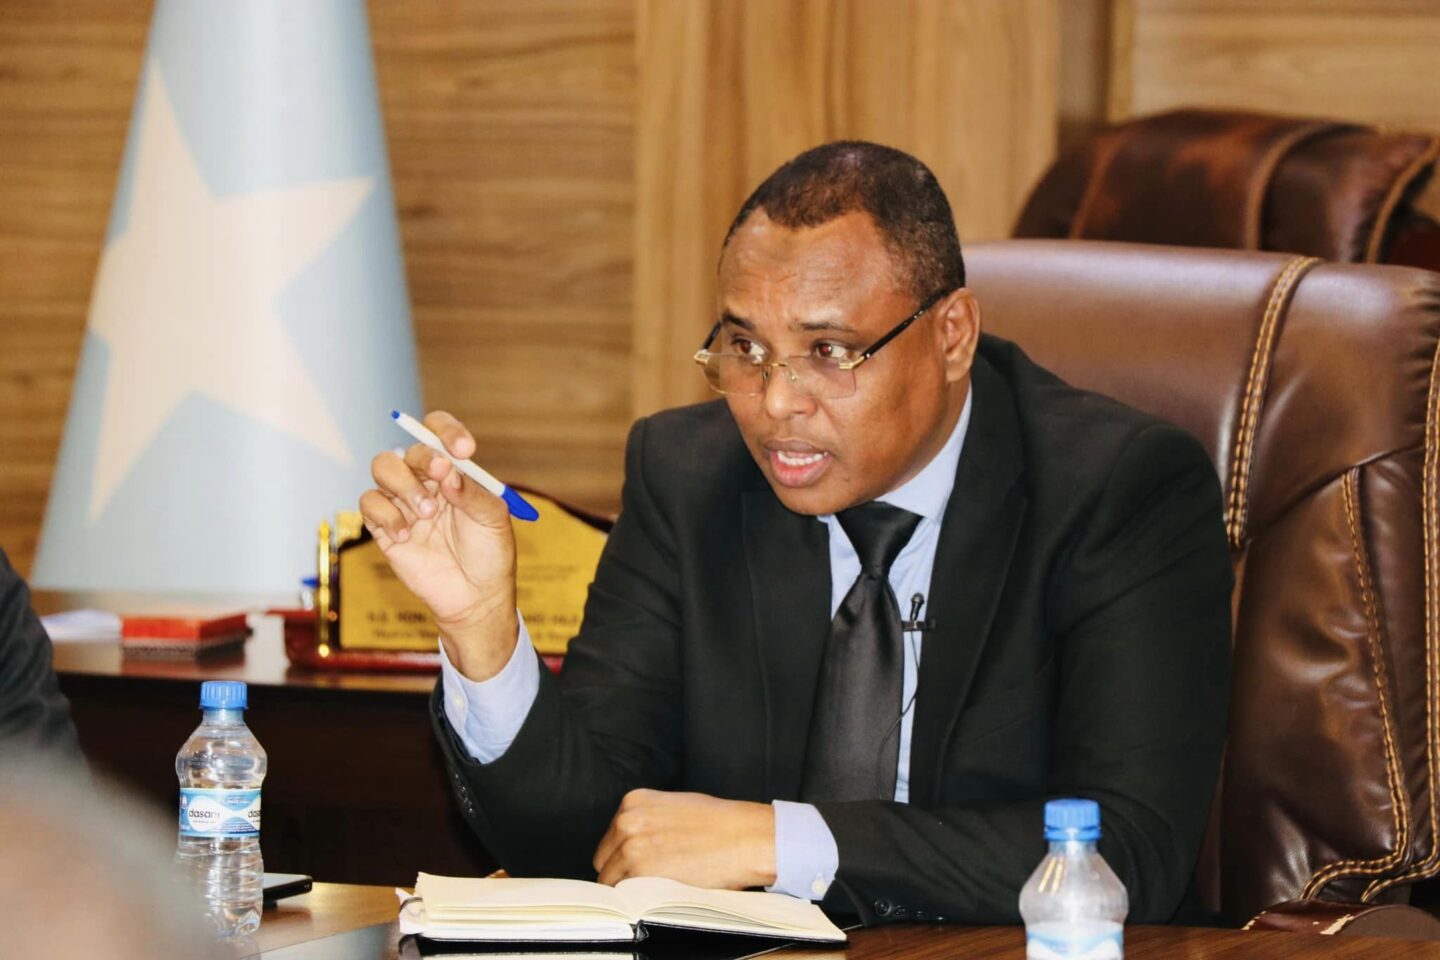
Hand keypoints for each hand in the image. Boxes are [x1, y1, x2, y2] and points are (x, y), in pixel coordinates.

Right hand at [359, 410, 518, 680]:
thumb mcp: (493, 519)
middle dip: (425, 459)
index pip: (439, 432)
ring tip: (427, 513)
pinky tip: (408, 535)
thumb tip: (448, 473)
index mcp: (453, 471)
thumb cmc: (489, 553)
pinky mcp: (383, 526)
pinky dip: (387, 514)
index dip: (447, 431)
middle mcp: (425, 480)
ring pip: (383, 467)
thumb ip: (472, 492)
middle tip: (442, 476)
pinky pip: (369, 502)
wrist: (474, 596)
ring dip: (405, 484)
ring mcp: (403, 501)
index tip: (463, 448)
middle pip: (410, 448)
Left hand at [592, 789, 775, 889]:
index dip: (622, 855)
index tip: (636, 864)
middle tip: (646, 880)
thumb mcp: (673, 806)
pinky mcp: (642, 875)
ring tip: (657, 888)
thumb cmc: (719, 823)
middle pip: (604, 861)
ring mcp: (631, 849)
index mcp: (633, 802)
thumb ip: (647, 820)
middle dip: (621, 872)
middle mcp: (627, 823)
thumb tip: (632, 842)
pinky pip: (626, 897)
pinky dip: (638, 900)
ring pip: (611, 882)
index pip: (609, 838)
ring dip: (629, 889)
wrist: (744, 837)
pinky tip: (660, 894)